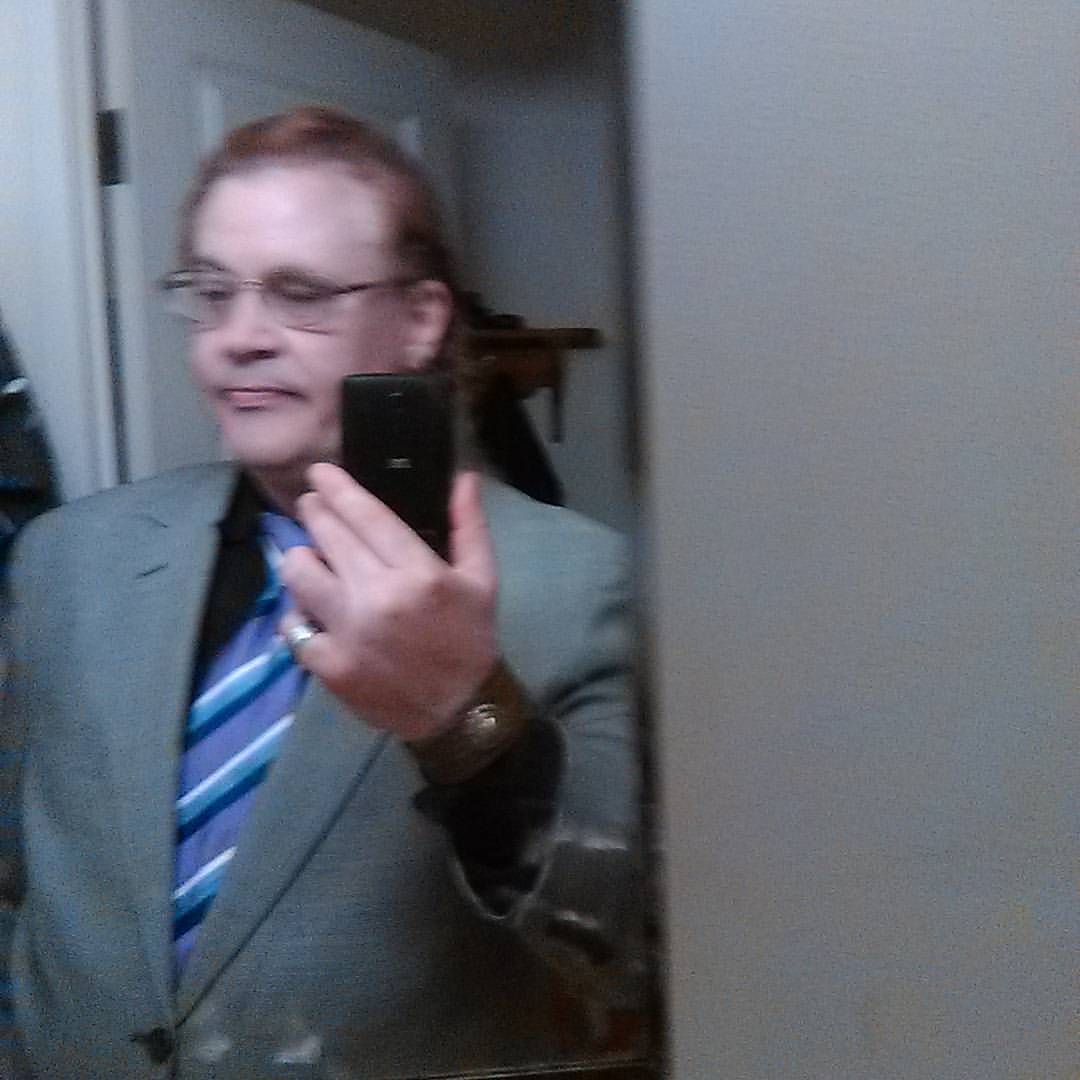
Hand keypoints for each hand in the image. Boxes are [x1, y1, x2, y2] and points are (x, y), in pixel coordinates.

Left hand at [278, 462, 497, 740]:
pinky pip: (293, 625)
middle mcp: (378, 598)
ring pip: (299, 575)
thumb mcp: (483, 581)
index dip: (337, 489)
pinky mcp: (329, 666)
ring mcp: (349, 633)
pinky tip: (312, 610)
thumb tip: (463, 477)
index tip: (319, 473)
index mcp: (419, 573)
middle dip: (314, 512)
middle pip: (328, 536)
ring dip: (301, 559)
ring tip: (311, 558)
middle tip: (312, 506)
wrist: (460, 713)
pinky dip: (298, 614)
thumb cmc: (470, 640)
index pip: (366, 516)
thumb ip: (469, 526)